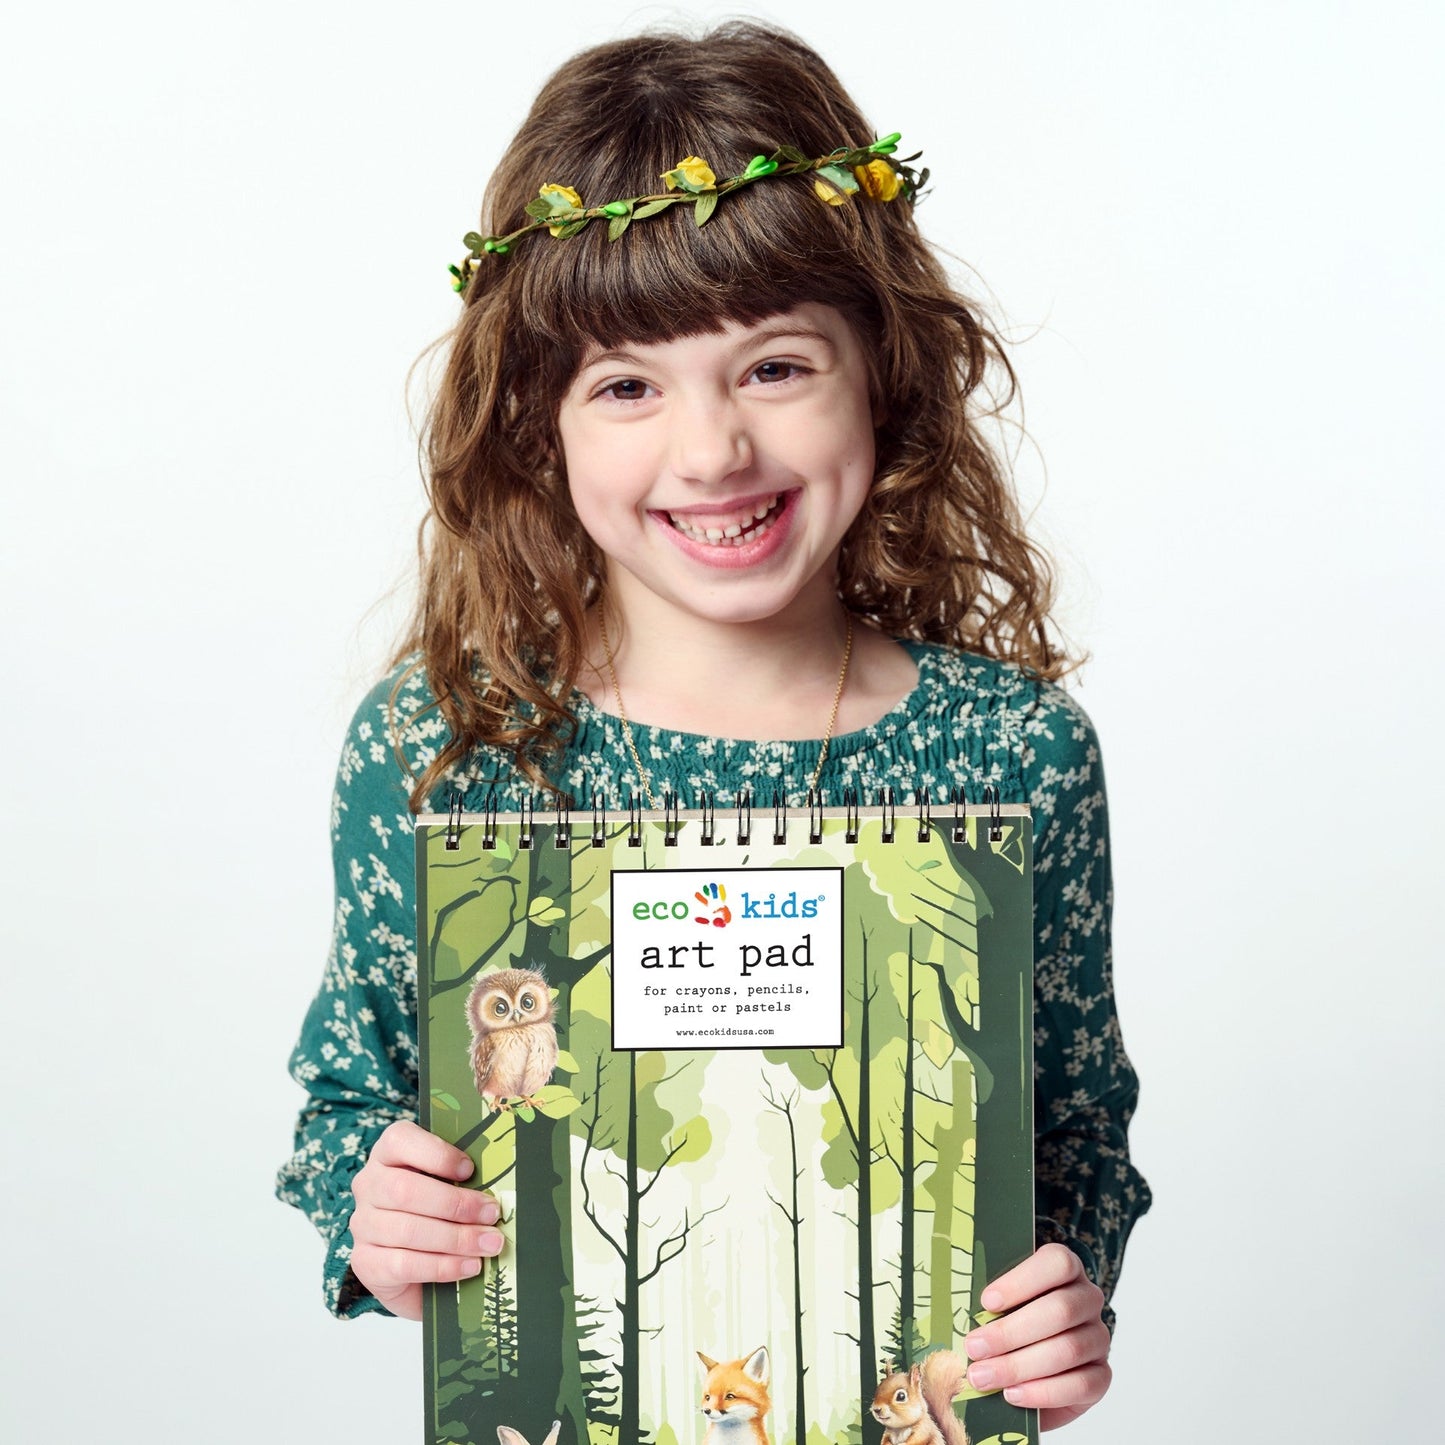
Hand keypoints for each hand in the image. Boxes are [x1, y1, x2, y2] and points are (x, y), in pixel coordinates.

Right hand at [347, 1119, 503, 1320]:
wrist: (413, 1268)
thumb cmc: (438, 1212)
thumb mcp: (449, 1186)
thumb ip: (465, 1180)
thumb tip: (502, 1186)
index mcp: (388, 1154)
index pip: (400, 1140)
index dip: (437, 1154)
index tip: (470, 1170)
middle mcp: (369, 1186)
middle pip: (405, 1190)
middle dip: (456, 1204)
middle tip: (492, 1214)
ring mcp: (363, 1225)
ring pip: (407, 1230)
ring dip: (456, 1238)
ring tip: (489, 1244)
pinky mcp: (366, 1263)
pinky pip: (405, 1264)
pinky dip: (444, 1266)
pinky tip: (470, 1266)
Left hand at [962, 1241, 1110, 1429]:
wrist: (1035, 1364)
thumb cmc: (1013, 1322)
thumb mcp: (1000, 1304)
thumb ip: (990, 1304)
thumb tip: (955, 1308)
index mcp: (1066, 1269)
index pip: (1057, 1263)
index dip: (1022, 1281)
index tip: (986, 1302)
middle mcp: (1088, 1299)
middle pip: (1060, 1310)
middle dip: (1010, 1332)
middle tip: (973, 1347)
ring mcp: (1098, 1337)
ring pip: (1068, 1349)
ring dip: (1019, 1365)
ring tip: (983, 1376)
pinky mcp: (1102, 1375)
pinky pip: (1081, 1384)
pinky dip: (1042, 1392)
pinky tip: (1012, 1395)